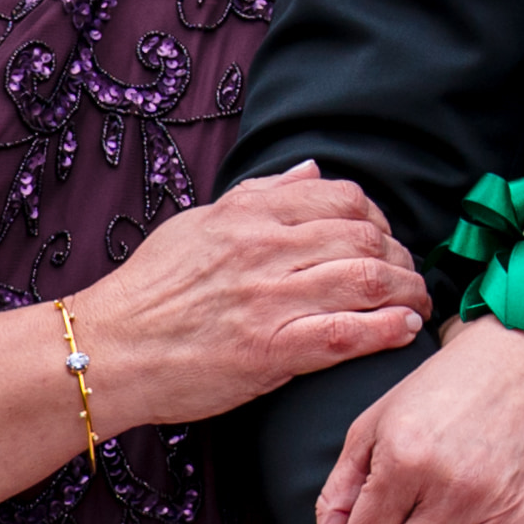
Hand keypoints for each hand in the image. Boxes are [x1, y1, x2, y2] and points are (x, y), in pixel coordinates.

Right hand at [72, 166, 424, 429]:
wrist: (106, 350)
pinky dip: (388, 329)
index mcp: (248, 215)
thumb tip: (311, 170)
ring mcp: (268, 302)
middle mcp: (264, 250)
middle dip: (401, 256)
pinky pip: (346, 334)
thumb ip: (258, 195)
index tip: (385, 238)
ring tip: (417, 302)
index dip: (379, 218)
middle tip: (409, 274)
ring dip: (407, 291)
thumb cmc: (149, 290)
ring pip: (366, 281)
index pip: (343, 198)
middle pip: (365, 238)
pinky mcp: (269, 352)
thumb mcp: (197, 224)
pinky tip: (405, 330)